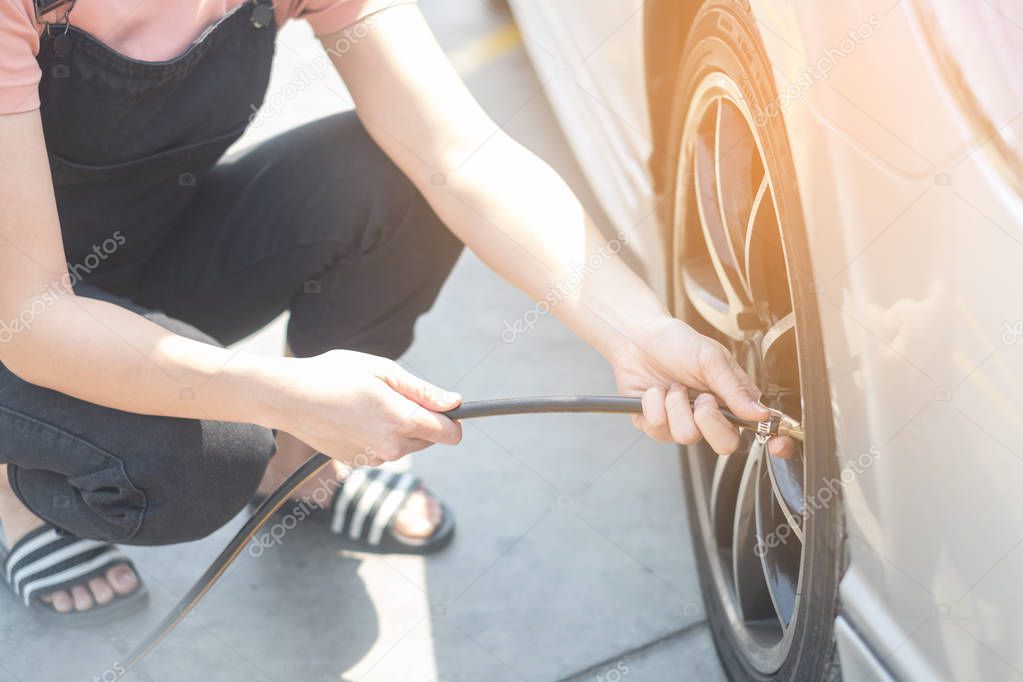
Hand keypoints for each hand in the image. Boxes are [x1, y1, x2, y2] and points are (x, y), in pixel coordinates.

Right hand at [265, 350, 461, 466]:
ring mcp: (374, 458)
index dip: (454, 419)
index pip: (449, 433)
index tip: (446, 406)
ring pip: (406, 445)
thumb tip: (454, 403)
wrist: (289, 398)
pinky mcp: (359, 463)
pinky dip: (379, 435)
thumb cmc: (335, 376)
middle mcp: (392, 447)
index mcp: (403, 421)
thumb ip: (423, 391)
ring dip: (400, 427)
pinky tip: (357, 417)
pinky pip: (384, 450)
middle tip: (394, 394)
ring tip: (370, 403)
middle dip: (423, 420)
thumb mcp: (384, 372)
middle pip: (429, 439)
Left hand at [610, 317, 795, 457]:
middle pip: (724, 445)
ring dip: (677, 406)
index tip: (776, 444)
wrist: (637, 337)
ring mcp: (681, 423)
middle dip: (710, 419)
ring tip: (673, 387)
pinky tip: (654, 391)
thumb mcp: (711, 358)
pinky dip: (654, 404)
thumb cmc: (677, 343)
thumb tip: (761, 413)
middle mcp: (708, 417)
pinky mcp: (654, 426)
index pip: (756, 430)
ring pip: (687, 436)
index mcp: (730, 399)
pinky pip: (657, 428)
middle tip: (701, 397)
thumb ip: (736, 388)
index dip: (771, 442)